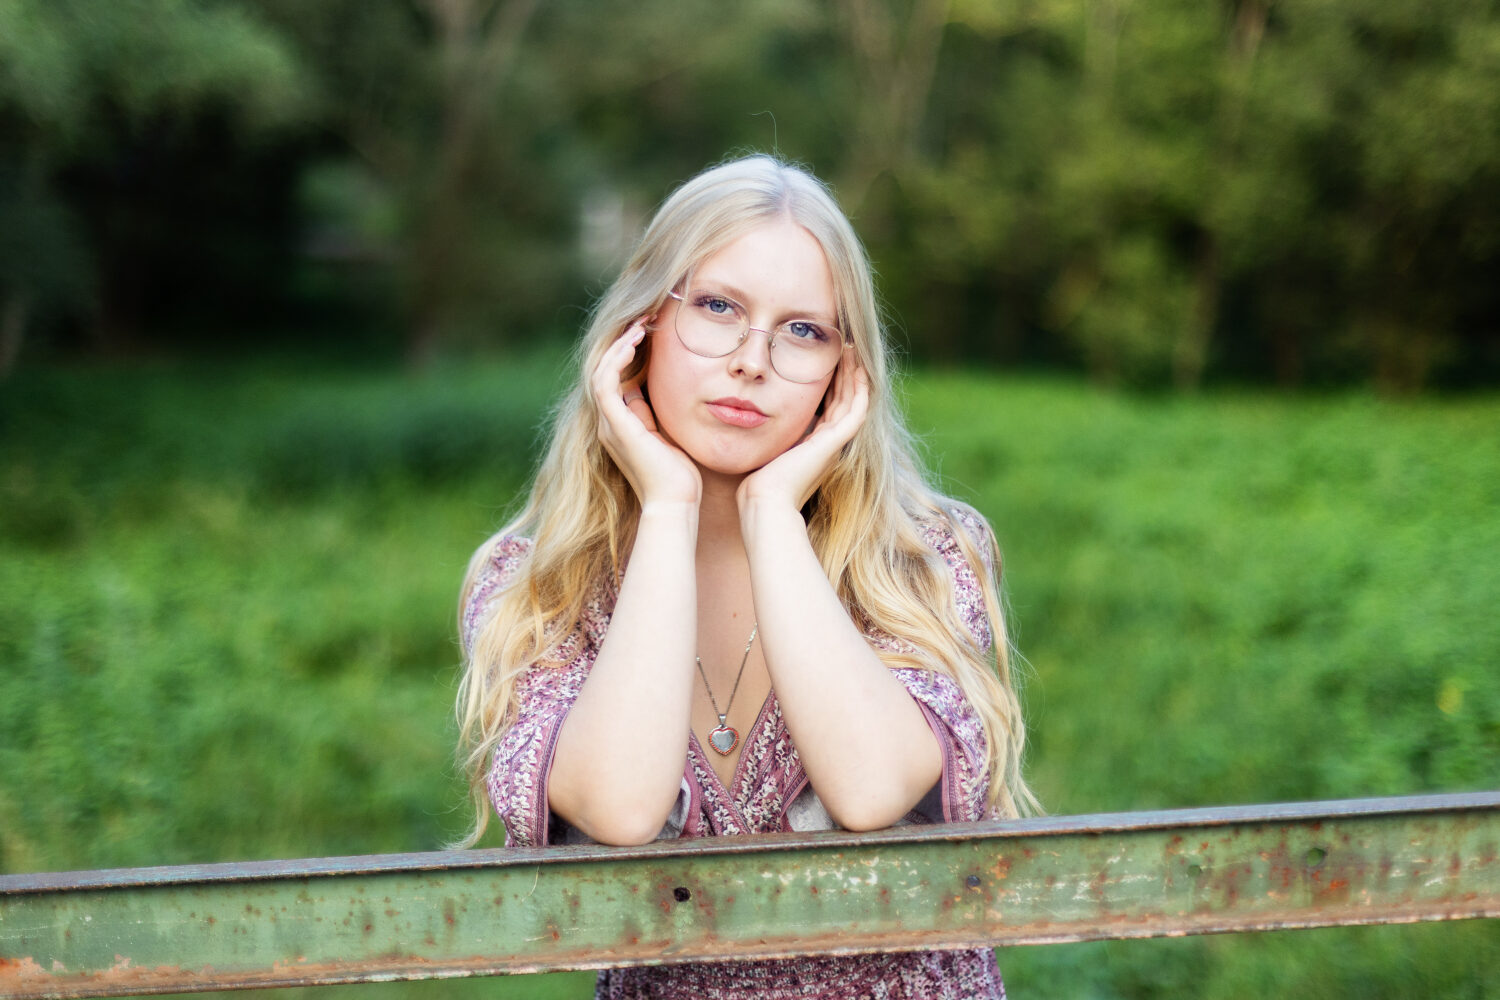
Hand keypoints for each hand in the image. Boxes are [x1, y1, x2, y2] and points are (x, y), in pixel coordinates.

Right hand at [592, 319, 701, 506]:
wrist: (675, 502)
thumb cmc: (679, 474)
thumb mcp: (667, 434)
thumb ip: (655, 413)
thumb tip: (654, 389)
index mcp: (620, 425)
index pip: (615, 379)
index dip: (628, 352)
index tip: (650, 332)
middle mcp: (609, 423)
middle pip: (605, 371)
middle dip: (622, 343)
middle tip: (644, 320)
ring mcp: (609, 425)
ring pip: (601, 372)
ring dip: (619, 345)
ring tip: (640, 325)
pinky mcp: (615, 426)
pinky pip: (605, 384)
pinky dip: (616, 360)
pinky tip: (634, 343)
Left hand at [737, 349, 869, 513]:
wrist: (763, 501)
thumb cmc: (757, 482)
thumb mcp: (765, 448)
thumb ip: (766, 433)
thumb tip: (748, 414)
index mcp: (814, 446)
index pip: (830, 407)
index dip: (832, 383)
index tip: (828, 360)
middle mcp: (827, 444)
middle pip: (844, 401)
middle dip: (845, 374)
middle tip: (846, 348)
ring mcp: (833, 444)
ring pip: (854, 402)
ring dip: (855, 375)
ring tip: (853, 350)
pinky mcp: (834, 443)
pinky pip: (856, 411)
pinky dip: (860, 390)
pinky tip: (858, 370)